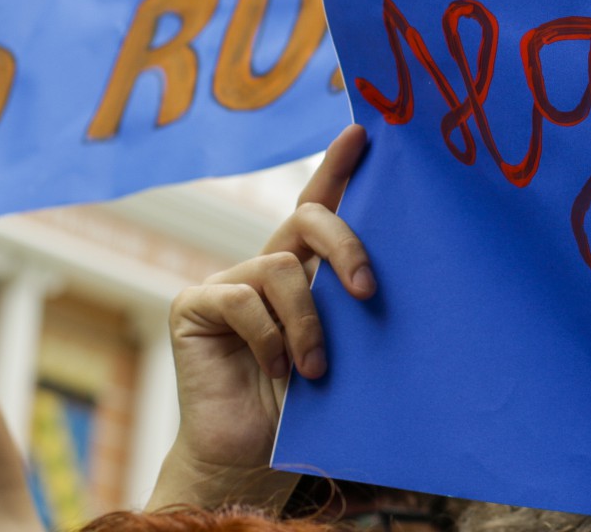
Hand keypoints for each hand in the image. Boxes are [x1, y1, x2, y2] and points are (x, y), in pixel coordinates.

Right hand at [149, 124, 374, 510]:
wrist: (252, 457)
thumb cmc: (308, 402)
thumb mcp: (346, 343)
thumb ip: (354, 301)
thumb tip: (397, 272)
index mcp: (305, 267)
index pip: (322, 204)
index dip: (339, 166)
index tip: (364, 132)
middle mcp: (266, 265)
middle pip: (308, 218)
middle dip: (347, 245)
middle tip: (369, 291)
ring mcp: (226, 282)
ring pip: (281, 268)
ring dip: (307, 322)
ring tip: (316, 368)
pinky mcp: (193, 305)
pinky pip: (241, 300)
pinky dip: (268, 337)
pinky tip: (275, 369)